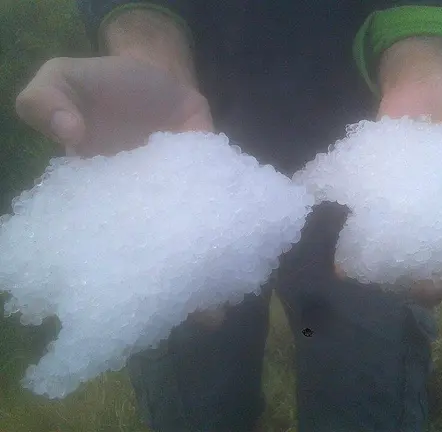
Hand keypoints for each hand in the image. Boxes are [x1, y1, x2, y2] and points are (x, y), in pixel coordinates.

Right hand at [14, 55, 222, 326]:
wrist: (155, 67)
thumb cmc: (105, 81)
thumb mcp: (62, 81)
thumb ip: (47, 101)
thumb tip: (70, 136)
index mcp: (107, 197)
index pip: (110, 244)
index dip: (120, 273)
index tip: (130, 302)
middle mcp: (149, 204)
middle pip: (163, 254)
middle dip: (175, 286)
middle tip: (195, 318)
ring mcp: (185, 190)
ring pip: (199, 238)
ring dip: (211, 266)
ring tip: (224, 303)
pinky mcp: (215, 172)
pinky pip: (227, 201)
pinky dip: (238, 220)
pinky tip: (252, 247)